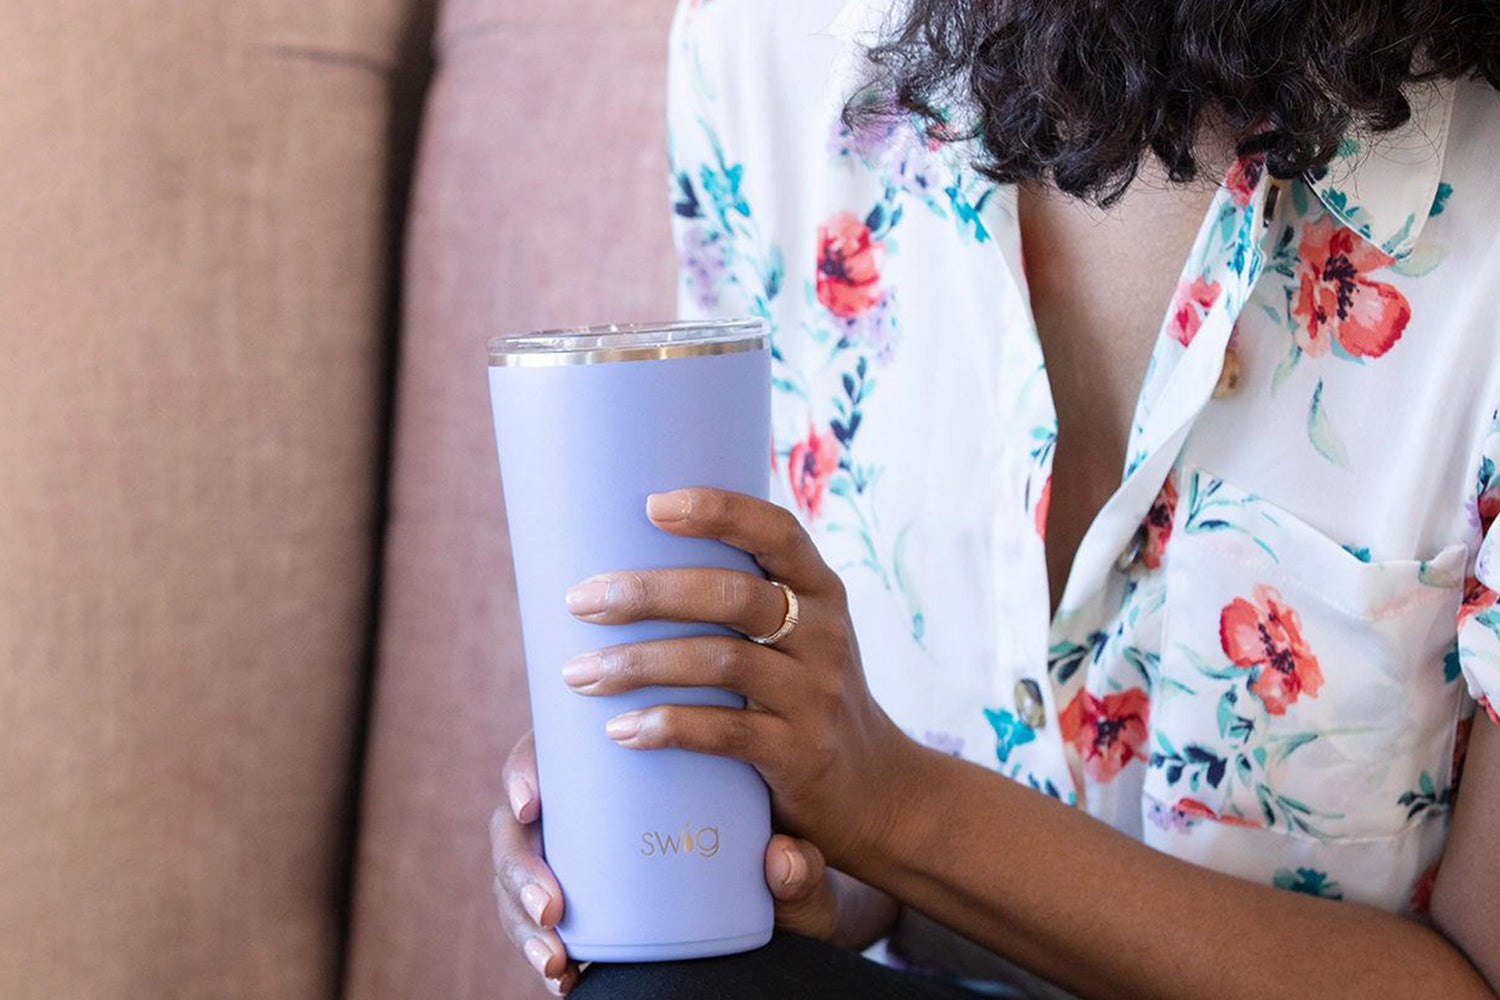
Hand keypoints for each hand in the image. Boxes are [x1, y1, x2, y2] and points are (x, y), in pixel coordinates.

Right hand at [490, 733, 850, 995]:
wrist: (793, 909)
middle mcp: (595, 809)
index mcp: (631, 766)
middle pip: (521, 823)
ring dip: (520, 920)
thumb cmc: (782, 856)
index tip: (532, 805)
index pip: (556, 748)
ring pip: (518, 877)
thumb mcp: (793, 856)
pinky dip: (540, 951)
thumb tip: (781, 856)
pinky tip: (562, 978)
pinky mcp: (587, 908)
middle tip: (551, 909)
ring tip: (556, 960)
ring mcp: (584, 859)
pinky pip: (541, 924)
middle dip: (518, 868)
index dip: (524, 770)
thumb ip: (798, 861)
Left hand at [558, 486, 919, 869]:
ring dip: (640, 664)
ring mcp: (816, 695)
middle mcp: (824, 635)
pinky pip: (727, 733)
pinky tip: (619, 729)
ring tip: (579, 673)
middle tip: (580, 601)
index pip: (777, 531)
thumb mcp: (799, 639)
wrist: (877, 793)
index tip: (651, 504)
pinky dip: (667, 726)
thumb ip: (745, 603)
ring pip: (721, 662)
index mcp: (821, 591)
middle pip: (734, 595)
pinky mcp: (802, 754)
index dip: (719, 511)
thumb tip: (631, 562)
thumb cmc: (806, 699)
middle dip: (649, 593)